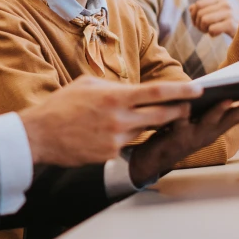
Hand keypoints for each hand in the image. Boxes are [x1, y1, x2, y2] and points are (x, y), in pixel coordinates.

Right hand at [18, 75, 199, 167]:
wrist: (40, 134)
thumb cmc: (62, 105)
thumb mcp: (87, 84)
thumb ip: (113, 86)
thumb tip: (131, 90)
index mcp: (115, 96)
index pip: (157, 92)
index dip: (181, 91)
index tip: (198, 89)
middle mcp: (120, 118)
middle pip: (162, 116)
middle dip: (179, 112)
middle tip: (190, 108)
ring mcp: (116, 139)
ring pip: (144, 130)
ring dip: (148, 124)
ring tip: (142, 117)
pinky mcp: (111, 154)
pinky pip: (126, 144)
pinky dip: (124, 137)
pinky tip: (105, 132)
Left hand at [127, 90, 238, 186]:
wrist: (154, 158)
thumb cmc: (179, 133)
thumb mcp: (201, 120)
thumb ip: (214, 107)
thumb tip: (231, 86)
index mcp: (220, 124)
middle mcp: (213, 131)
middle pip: (237, 115)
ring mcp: (196, 135)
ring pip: (212, 121)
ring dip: (221, 110)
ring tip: (230, 97)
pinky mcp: (176, 136)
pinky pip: (180, 124)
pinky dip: (184, 115)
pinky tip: (186, 105)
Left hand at [189, 0, 238, 37]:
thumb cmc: (233, 23)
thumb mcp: (219, 13)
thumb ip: (205, 9)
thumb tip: (190, 8)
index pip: (198, 4)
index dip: (194, 15)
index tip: (199, 23)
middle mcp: (226, 3)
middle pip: (199, 13)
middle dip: (198, 24)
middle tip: (204, 30)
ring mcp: (229, 13)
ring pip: (204, 20)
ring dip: (203, 29)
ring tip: (210, 31)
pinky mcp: (231, 24)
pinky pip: (211, 29)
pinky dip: (211, 34)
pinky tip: (217, 34)